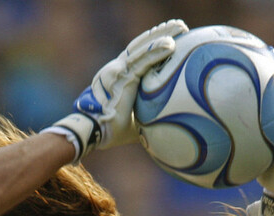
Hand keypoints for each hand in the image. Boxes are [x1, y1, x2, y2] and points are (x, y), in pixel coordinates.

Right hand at [43, 20, 187, 161]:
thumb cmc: (110, 131)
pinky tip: (171, 44)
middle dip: (160, 33)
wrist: (92, 132)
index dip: (153, 44)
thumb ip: (148, 117)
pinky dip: (156, 51)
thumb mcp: (135, 121)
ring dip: (163, 36)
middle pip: (142, 45)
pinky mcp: (121, 76)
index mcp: (118, 77)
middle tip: (180, 26)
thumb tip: (167, 125)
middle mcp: (116, 69)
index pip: (138, 55)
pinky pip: (142, 61)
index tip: (170, 37)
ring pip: (143, 48)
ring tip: (181, 27)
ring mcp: (118, 70)